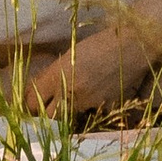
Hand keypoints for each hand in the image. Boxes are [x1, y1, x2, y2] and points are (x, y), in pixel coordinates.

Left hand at [24, 4, 161, 120]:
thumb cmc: (99, 43)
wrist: (132, 45)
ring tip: (76, 99)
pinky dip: (91, 110)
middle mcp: (69, 91)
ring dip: (69, 111)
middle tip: (50, 107)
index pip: (31, 101)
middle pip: (48, 116)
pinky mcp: (105, 109)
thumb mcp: (71, 54)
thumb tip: (38, 90)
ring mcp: (88, 102)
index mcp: (57, 73)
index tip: (29, 104)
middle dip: (48, 113)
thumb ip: (54, 74)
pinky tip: (96, 98)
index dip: (29, 104)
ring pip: (69, 117)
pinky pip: (91, 115)